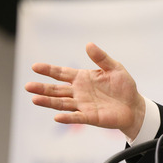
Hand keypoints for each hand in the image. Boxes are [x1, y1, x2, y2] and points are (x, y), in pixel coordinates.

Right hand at [24, 43, 145, 139]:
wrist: (134, 105)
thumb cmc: (124, 86)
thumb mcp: (115, 68)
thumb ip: (101, 58)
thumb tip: (88, 44)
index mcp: (82, 78)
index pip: (61, 73)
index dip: (49, 70)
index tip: (35, 67)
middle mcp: (79, 92)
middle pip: (56, 90)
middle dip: (42, 88)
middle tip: (28, 86)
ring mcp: (83, 105)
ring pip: (62, 103)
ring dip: (48, 102)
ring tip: (34, 99)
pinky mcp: (91, 117)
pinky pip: (77, 117)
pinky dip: (67, 117)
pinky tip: (56, 117)